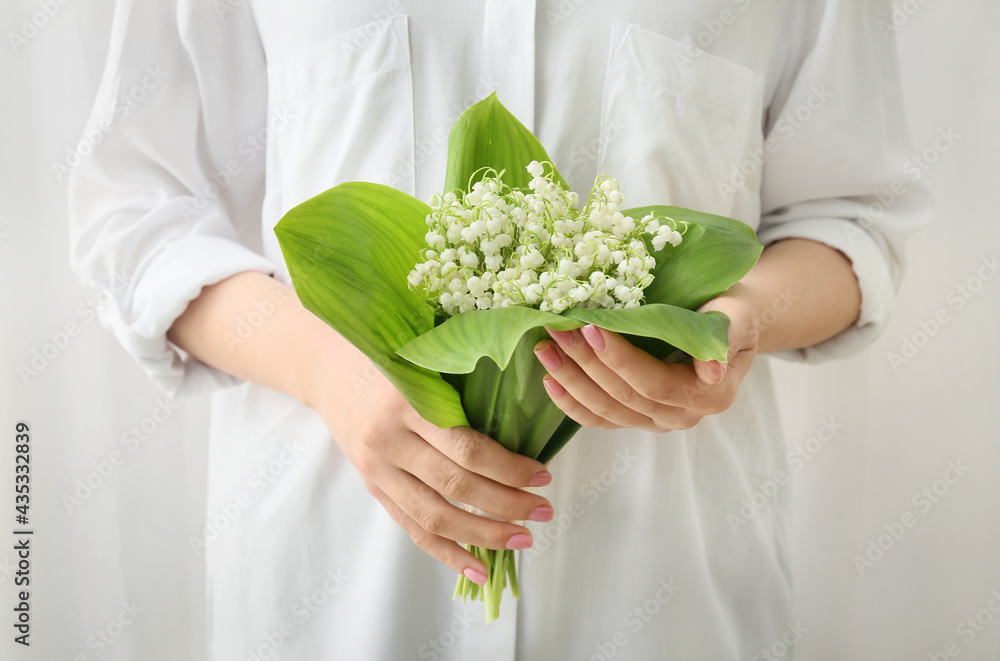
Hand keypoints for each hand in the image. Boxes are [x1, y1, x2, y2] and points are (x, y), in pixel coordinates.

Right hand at [305, 347, 554, 584]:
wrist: (333, 375)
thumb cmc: (393, 364)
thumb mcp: (427, 362)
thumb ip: (466, 387)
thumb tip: (528, 419)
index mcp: (408, 403)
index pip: (466, 448)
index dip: (508, 467)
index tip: (542, 475)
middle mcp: (390, 441)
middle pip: (455, 486)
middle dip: (506, 504)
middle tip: (544, 510)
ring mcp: (379, 470)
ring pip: (435, 516)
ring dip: (484, 534)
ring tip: (522, 539)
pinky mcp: (375, 491)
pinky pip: (413, 530)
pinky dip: (447, 553)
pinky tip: (479, 568)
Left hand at [533, 284, 758, 432]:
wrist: (729, 321)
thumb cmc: (732, 309)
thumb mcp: (737, 313)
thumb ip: (724, 336)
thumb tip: (712, 371)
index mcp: (711, 396)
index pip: (655, 383)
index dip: (619, 360)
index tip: (590, 327)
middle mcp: (684, 416)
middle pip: (625, 397)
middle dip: (585, 363)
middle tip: (556, 330)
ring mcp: (658, 421)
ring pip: (607, 411)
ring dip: (571, 381)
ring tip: (545, 349)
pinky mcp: (637, 418)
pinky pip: (600, 419)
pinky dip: (572, 402)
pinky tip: (549, 380)